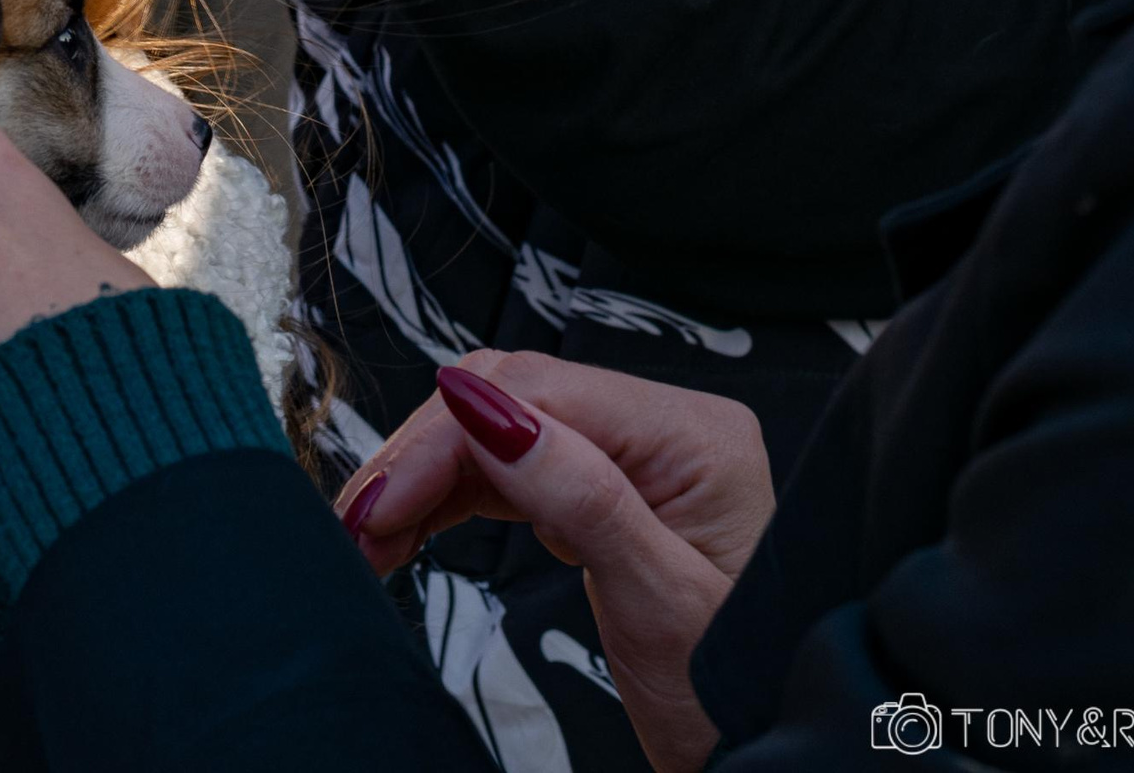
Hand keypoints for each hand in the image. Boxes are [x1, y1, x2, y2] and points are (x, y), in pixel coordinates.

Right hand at [335, 351, 772, 772]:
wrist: (776, 754)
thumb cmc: (741, 691)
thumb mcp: (661, 604)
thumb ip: (582, 499)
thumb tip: (489, 412)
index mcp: (692, 434)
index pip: (535, 395)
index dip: (441, 440)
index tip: (378, 504)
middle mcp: (662, 430)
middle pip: (505, 401)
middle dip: (419, 457)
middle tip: (357, 525)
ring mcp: (631, 459)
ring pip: (493, 432)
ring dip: (422, 479)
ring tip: (366, 537)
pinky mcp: (603, 492)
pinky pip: (506, 470)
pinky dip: (447, 497)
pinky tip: (406, 530)